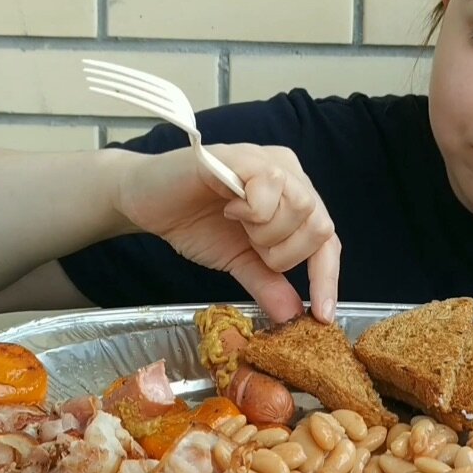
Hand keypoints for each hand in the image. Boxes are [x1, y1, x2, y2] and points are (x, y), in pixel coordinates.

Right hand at [115, 143, 340, 323]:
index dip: (326, 278)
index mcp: (295, 197)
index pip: (327, 240)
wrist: (144, 201)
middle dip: (284, 252)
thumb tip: (293, 316)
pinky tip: (228, 206)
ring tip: (236, 222)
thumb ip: (267, 284)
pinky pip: (271, 187)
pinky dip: (252, 209)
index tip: (321, 315)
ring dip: (267, 231)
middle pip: (320, 226)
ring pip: (302, 207)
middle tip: (251, 245)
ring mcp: (268, 161)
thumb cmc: (194, 222)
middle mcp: (290, 173)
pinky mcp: (243, 156)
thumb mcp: (238, 262)